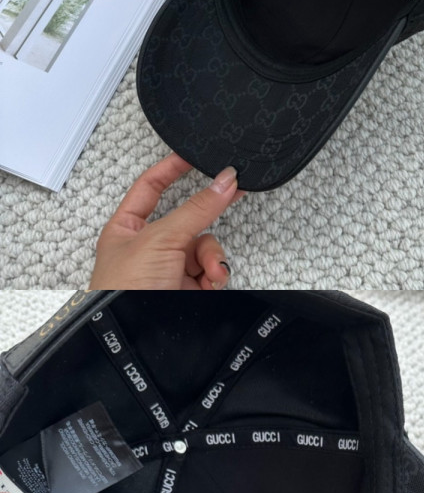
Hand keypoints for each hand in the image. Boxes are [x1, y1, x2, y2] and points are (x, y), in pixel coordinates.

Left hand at [90, 154, 238, 288]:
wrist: (134, 338)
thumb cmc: (123, 292)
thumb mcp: (161, 239)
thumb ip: (196, 209)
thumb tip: (223, 181)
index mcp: (126, 228)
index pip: (150, 187)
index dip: (172, 168)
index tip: (194, 154)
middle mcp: (147, 247)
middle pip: (188, 218)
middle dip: (206, 221)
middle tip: (232, 194)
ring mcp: (167, 269)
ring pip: (203, 247)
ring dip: (212, 257)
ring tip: (210, 270)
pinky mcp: (185, 289)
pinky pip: (209, 271)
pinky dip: (214, 275)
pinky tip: (211, 282)